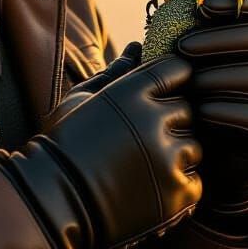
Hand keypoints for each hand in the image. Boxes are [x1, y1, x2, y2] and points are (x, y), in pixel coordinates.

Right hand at [0, 48, 201, 248]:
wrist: (52, 202)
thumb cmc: (62, 145)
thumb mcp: (80, 100)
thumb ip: (115, 72)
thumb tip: (138, 47)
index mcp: (131, 92)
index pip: (177, 69)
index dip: (170, 81)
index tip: (156, 97)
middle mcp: (154, 121)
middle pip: (186, 109)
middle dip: (169, 121)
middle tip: (139, 140)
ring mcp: (168, 158)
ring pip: (193, 146)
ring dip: (174, 154)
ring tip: (140, 167)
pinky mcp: (177, 194)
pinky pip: (195, 180)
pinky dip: (177, 185)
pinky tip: (147, 188)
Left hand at [174, 0, 247, 226]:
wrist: (217, 159)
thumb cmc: (203, 101)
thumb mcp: (196, 67)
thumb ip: (187, 41)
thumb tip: (155, 18)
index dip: (240, 1)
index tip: (201, 6)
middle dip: (218, 38)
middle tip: (181, 46)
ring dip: (218, 76)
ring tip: (188, 83)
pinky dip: (227, 111)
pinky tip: (201, 111)